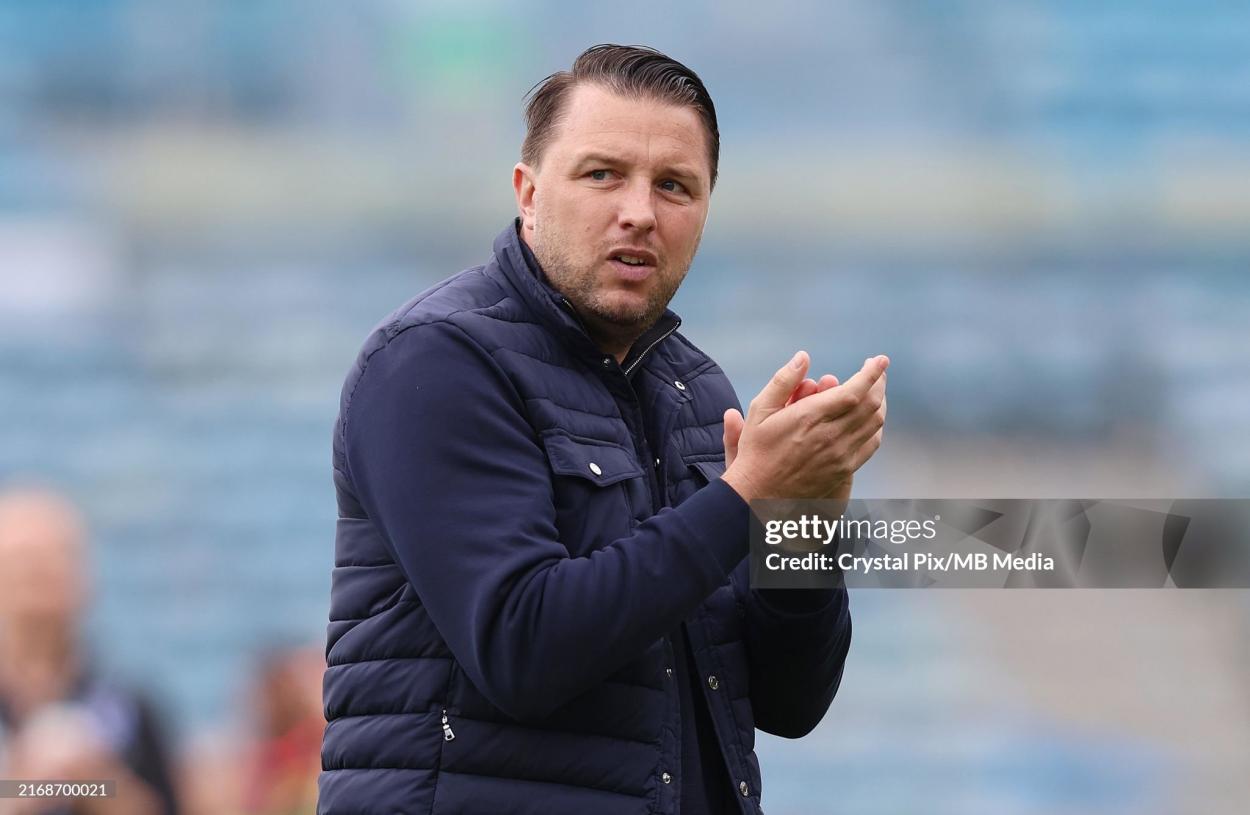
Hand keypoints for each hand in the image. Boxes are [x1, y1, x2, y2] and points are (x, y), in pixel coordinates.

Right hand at [721, 351, 887, 501]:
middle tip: (877, 372)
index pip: (854, 391)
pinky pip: (871, 443)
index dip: (871, 373)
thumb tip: (803, 356)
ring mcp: (840, 455)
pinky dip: (876, 426)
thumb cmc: (758, 450)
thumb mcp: (760, 410)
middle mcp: (830, 436)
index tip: (879, 360)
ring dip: (880, 402)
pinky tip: (870, 418)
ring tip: (875, 390)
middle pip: (871, 405)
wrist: (760, 494)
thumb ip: (783, 381)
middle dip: (879, 383)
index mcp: (810, 417)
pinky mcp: (845, 469)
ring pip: (875, 423)